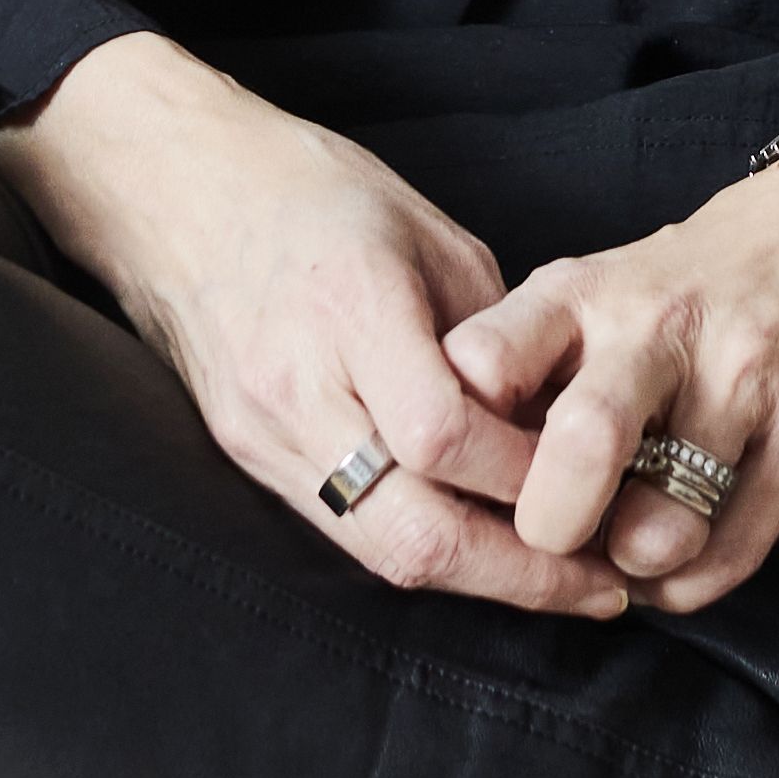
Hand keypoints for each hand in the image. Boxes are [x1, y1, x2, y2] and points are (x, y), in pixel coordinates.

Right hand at [0, 31, 631, 617]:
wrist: (178, 192)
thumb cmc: (314, 190)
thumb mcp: (428, 231)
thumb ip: (492, 334)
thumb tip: (558, 423)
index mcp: (351, 310)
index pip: (445, 437)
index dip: (528, 475)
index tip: (600, 486)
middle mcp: (300, 390)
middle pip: (410, 532)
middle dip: (518, 574)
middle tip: (599, 587)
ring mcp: (265, 435)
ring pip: (376, 553)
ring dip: (476, 580)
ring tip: (556, 583)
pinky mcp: (247, 459)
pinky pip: (344, 530)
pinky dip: (418, 549)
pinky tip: (476, 549)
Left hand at [440, 155, 778, 610]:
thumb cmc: (705, 273)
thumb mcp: (609, 281)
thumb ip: (541, 361)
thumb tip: (468, 470)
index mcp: (588, 289)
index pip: (481, 364)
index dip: (459, 440)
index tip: (472, 475)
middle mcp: (660, 329)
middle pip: (579, 449)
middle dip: (551, 526)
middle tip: (555, 533)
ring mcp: (742, 383)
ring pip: (659, 526)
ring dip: (631, 563)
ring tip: (628, 543)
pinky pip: (726, 556)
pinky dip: (686, 584)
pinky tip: (679, 555)